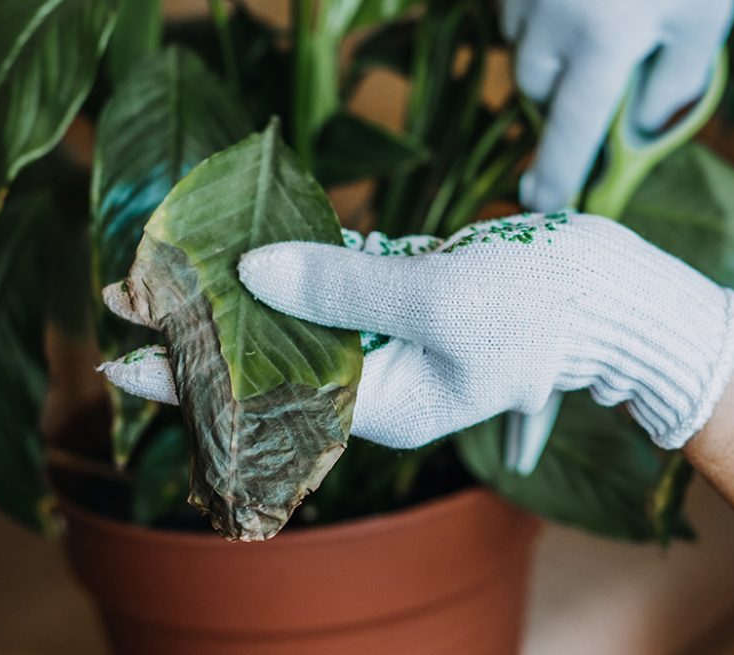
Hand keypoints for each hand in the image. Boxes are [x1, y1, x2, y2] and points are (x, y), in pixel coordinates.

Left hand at [100, 212, 733, 449]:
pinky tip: (261, 253)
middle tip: (132, 300)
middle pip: (278, 359)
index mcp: (388, 402)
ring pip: (306, 320)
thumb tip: (255, 268)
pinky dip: (306, 270)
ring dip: (249, 294)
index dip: (196, 379)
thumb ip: (344, 288)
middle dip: (210, 330)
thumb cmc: (535, 307)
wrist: (608, 292)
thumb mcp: (436, 298)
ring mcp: (397, 344)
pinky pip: (342, 291)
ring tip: (178, 272)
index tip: (125, 360)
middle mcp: (384, 382)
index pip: (271, 395)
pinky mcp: (409, 306)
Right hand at [503, 0, 733, 210]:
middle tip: (604, 72)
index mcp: (603, 40)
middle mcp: (552, 18)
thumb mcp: (702, 21)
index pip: (572, 128)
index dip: (557, 173)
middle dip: (560, 94)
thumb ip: (672, 85)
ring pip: (520, 45)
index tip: (543, 206)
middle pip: (536, 89)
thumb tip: (633, 130)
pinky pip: (514, 7)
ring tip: (595, 18)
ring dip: (547, 49)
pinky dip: (538, 11)